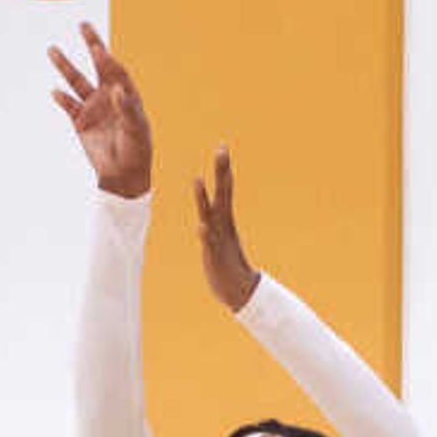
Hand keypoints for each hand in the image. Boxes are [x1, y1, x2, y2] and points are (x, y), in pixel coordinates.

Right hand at [46, 21, 150, 198]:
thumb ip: (126, 108)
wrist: (124, 174)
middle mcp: (108, 95)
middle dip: (91, 44)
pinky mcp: (80, 122)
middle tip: (83, 24)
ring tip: (52, 49)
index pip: (115, 69)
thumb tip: (116, 88)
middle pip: (97, 65)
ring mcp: (93, 107)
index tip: (98, 49)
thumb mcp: (136, 128)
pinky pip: (68, 106)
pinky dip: (62, 98)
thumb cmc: (137, 149)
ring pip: (76, 81)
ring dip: (65, 66)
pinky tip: (55, 91)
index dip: (107, 59)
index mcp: (126, 93)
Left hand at [187, 143, 259, 310]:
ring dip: (203, 197)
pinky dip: (205, 233)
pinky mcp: (214, 256)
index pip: (225, 188)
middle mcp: (223, 225)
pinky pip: (209, 243)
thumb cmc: (226, 264)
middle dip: (221, 171)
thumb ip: (212, 225)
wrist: (239, 290)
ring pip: (210, 214)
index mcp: (225, 219)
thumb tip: (205, 215)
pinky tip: (201, 225)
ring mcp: (218, 239)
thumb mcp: (218, 239)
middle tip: (221, 148)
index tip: (223, 146)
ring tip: (196, 179)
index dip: (223, 168)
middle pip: (223, 192)